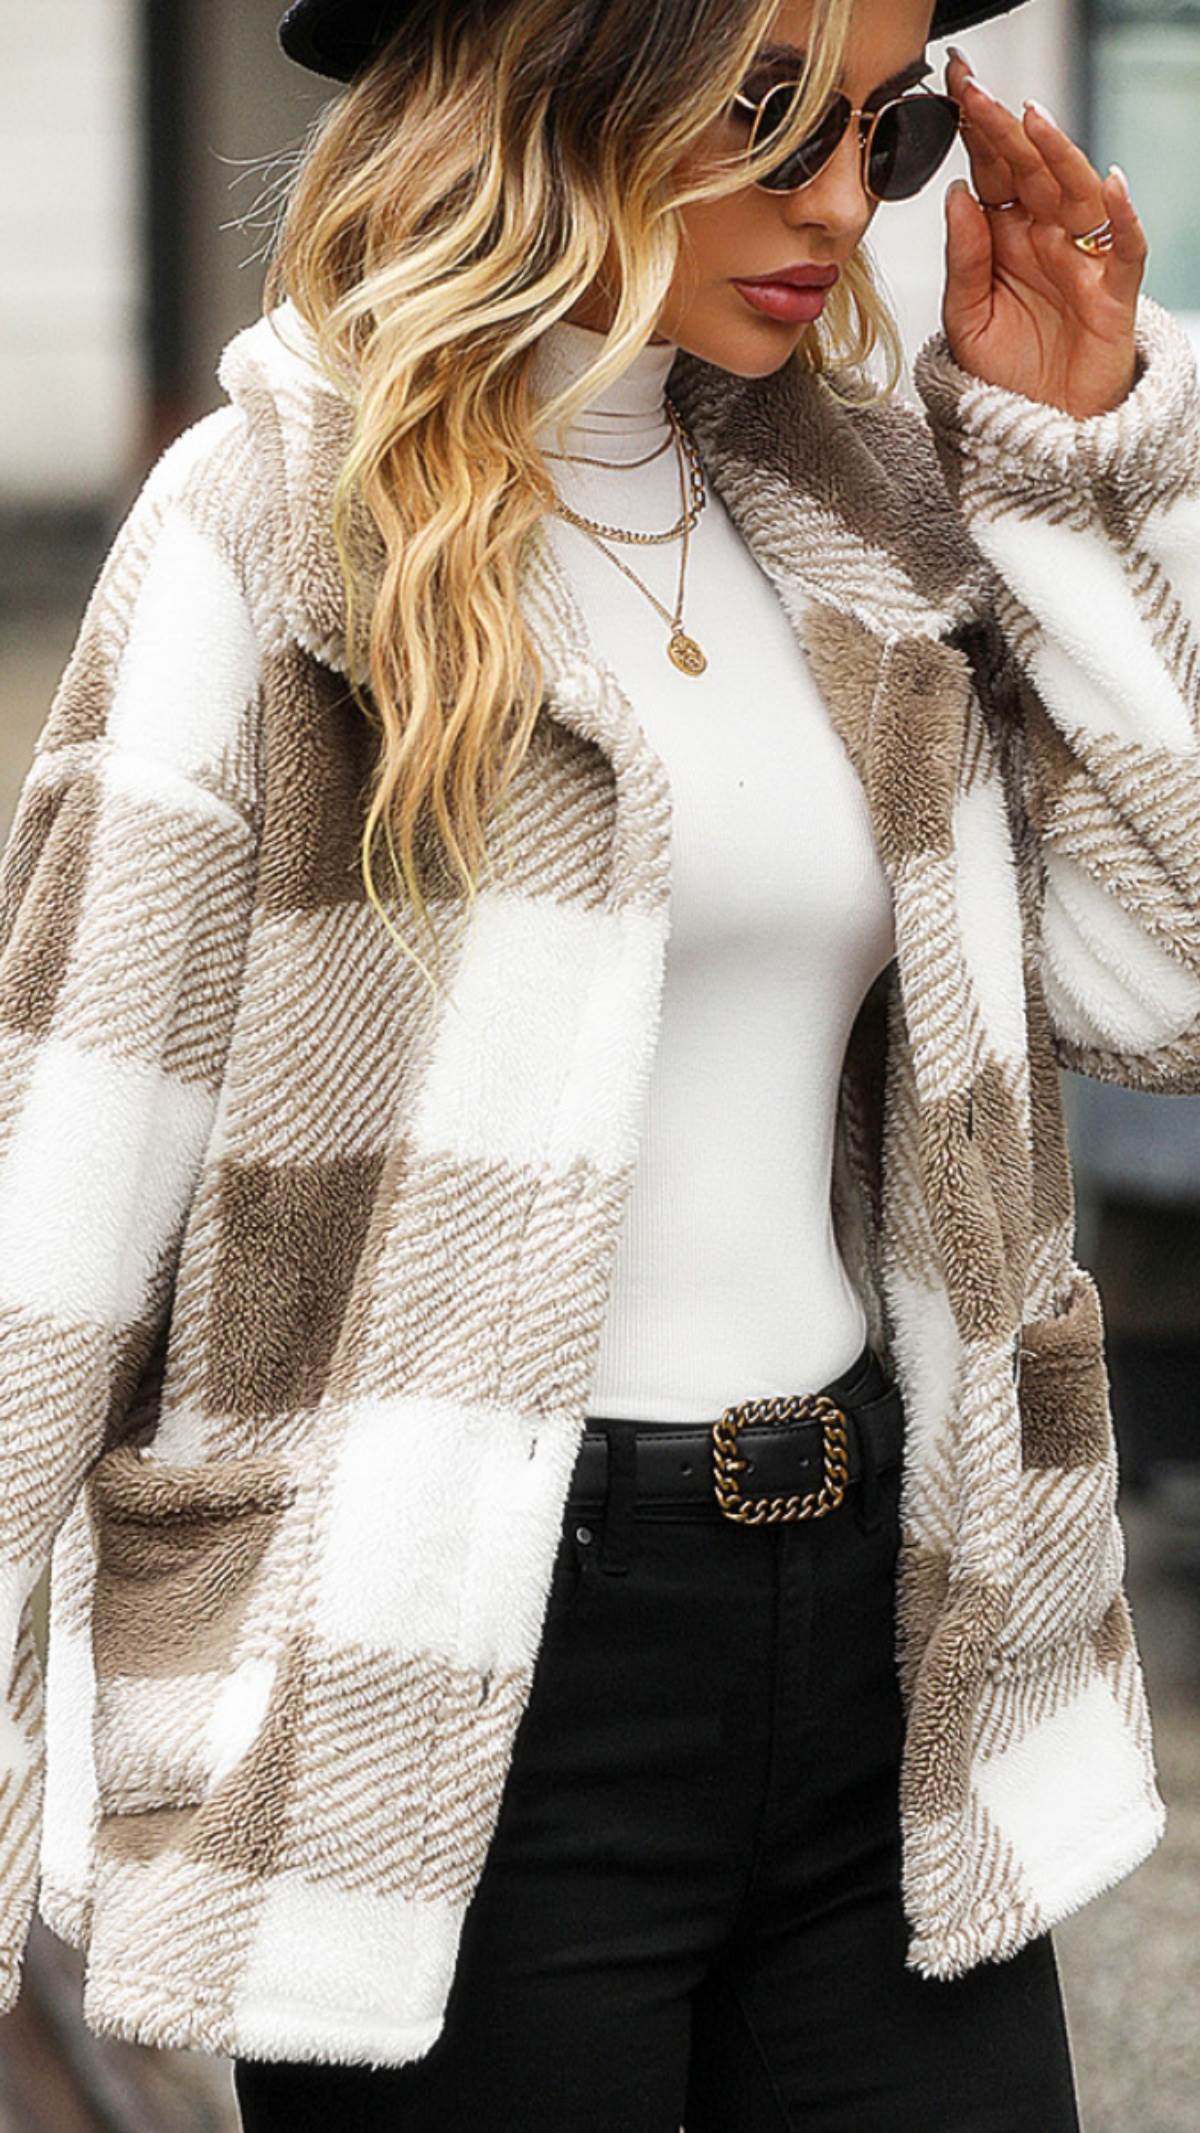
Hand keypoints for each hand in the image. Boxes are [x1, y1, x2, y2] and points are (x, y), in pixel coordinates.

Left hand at [940, 49, 1147, 417]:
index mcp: (1006, 236)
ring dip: (1058, 153)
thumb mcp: (966, 320)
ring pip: (1077, 192)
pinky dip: (1122, 215)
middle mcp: (1046, 237)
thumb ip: (963, 260)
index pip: (991, 169)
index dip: (975, 128)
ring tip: (1032, 119)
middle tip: (975, 87)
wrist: (1036, 433)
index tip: (953, 87)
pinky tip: (1108, 184)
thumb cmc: (1005, 376)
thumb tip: (956, 194)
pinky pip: (1127, 246)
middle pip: (1029, 169)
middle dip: (1004, 125)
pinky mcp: (1113, 292)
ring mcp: (1083, 259)